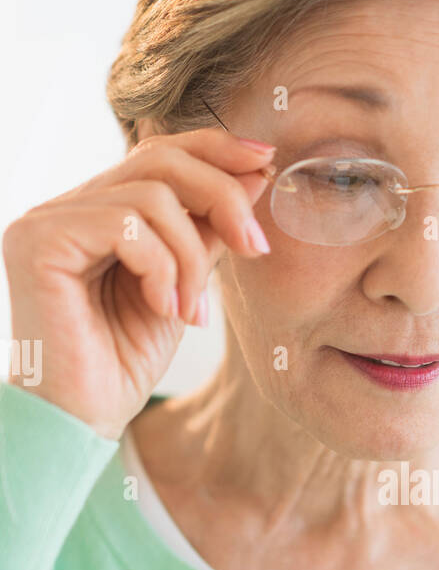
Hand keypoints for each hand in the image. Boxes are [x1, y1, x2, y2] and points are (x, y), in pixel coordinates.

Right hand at [2, 128, 275, 439]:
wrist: (82, 419)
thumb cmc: (124, 362)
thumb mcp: (184, 286)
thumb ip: (207, 232)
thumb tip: (254, 175)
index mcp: (94, 210)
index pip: (158, 153)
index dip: (216, 151)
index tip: (267, 166)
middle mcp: (65, 206)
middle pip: (159, 160)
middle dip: (223, 198)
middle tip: (255, 246)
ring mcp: (47, 221)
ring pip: (152, 196)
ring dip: (193, 256)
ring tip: (193, 310)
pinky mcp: (39, 242)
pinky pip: (127, 226)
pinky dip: (163, 268)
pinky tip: (164, 310)